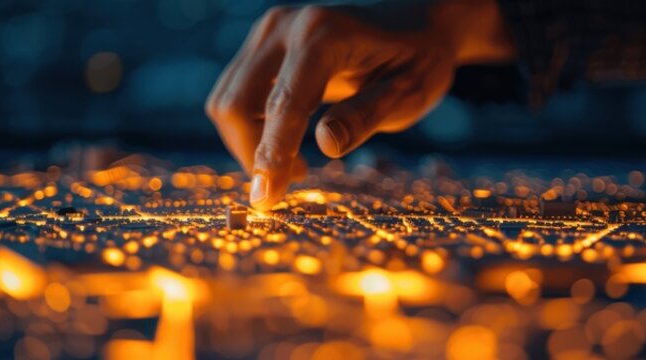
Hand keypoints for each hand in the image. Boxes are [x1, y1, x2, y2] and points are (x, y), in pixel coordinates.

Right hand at [205, 0, 513, 209]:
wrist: (413, 23)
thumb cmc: (417, 61)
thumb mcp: (408, 94)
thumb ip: (365, 117)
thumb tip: (326, 145)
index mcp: (325, 34)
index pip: (284, 102)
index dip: (271, 154)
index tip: (265, 199)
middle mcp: (287, 26)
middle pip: (237, 102)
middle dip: (252, 153)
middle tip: (291, 186)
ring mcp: (269, 32)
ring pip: (227, 100)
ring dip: (248, 143)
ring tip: (296, 165)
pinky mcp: (262, 45)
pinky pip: (235, 92)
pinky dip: (250, 127)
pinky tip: (285, 142)